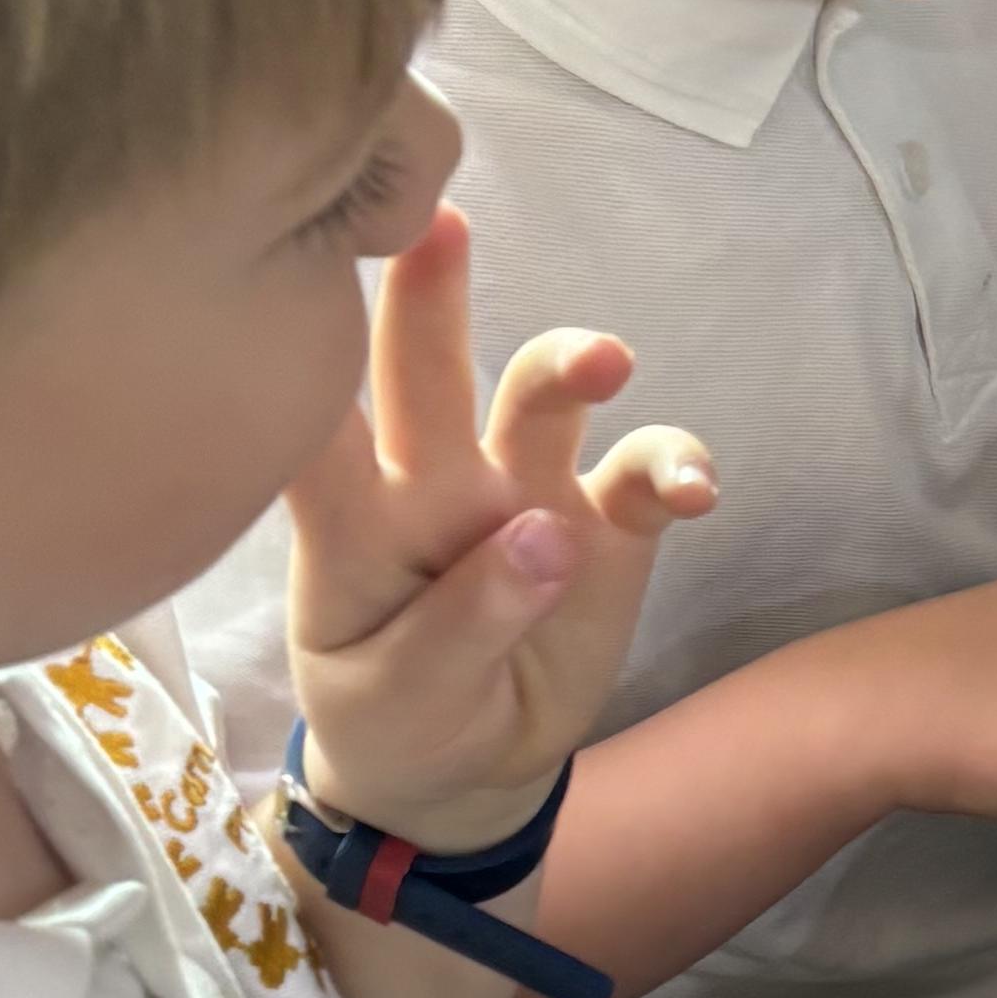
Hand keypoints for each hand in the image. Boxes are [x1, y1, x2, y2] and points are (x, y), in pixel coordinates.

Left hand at [285, 205, 715, 854]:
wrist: (461, 774)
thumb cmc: (394, 722)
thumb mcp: (403, 702)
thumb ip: (463, 623)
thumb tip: (545, 534)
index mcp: (352, 524)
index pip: (318, 436)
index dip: (305, 363)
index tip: (298, 284)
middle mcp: (433, 483)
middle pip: (426, 373)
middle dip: (432, 295)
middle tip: (442, 223)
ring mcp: (523, 493)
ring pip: (540, 398)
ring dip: (569, 363)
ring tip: (604, 363)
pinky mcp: (603, 528)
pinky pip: (643, 474)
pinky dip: (675, 464)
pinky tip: (697, 489)